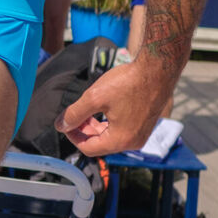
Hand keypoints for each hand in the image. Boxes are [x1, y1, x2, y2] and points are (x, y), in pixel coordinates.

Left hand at [56, 59, 173, 156]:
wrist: (157, 69)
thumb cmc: (128, 82)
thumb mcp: (95, 97)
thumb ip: (75, 113)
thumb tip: (60, 125)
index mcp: (121, 140)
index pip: (89, 148)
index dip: (73, 136)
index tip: (65, 122)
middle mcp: (133, 142)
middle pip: (99, 144)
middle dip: (83, 130)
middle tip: (73, 115)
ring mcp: (140, 135)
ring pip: (109, 137)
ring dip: (95, 126)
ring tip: (86, 109)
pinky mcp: (144, 125)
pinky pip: (121, 130)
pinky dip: (108, 122)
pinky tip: (101, 107)